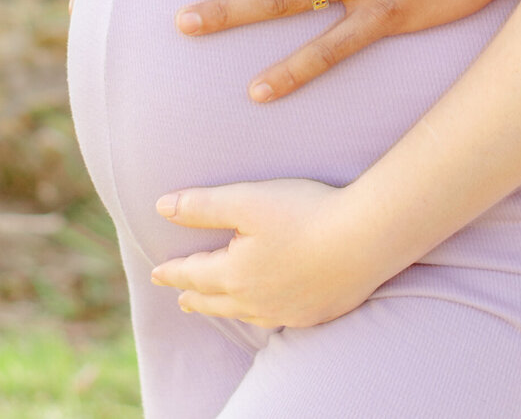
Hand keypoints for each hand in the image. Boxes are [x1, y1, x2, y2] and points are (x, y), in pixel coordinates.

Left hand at [151, 178, 381, 328]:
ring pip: (245, 314)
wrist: (363, 239)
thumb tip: (161, 207)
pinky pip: (277, 320)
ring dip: (226, 308)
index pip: (194, 274)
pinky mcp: (315, 313)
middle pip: (215, 301)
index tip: (156, 273)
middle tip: (181, 298)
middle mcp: (256, 301)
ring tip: (217, 305)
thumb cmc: (304, 213)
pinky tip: (268, 310)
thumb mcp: (247, 201)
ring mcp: (287, 311)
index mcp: (234, 275)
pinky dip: (261, 314)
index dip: (173, 272)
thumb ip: (202, 205)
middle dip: (195, 297)